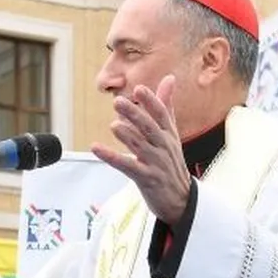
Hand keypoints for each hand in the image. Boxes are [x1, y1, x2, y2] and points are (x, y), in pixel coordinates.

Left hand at [91, 76, 191, 224]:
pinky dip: (111, 157)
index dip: (151, 102)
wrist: (180, 199)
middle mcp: (164, 147)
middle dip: (135, 115)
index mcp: (169, 134)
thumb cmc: (171, 163)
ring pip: (141, 147)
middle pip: (150, 128)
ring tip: (114, 125)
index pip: (162, 114)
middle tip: (118, 102)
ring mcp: (156, 163)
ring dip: (127, 136)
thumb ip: (166, 106)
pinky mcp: (147, 179)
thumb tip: (169, 79)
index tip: (139, 89)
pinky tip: (96, 148)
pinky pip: (128, 166)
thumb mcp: (171, 133)